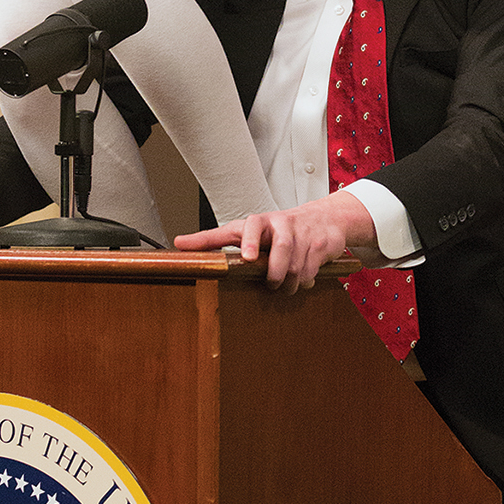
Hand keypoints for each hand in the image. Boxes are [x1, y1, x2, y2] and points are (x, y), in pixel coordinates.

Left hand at [174, 192, 375, 293]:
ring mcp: (304, 234)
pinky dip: (304, 281)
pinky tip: (301, 280)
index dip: (250, 240)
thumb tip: (178, 243)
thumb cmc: (278, 227)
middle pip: (281, 249)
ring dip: (289, 281)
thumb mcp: (245, 230)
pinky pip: (311, 270)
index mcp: (261, 222)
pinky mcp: (321, 245)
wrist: (324, 218)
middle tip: (271, 284)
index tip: (248, 257)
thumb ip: (213, 238)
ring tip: (284, 286)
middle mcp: (283, 224)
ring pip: (296, 264)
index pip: (253, 225)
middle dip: (275, 273)